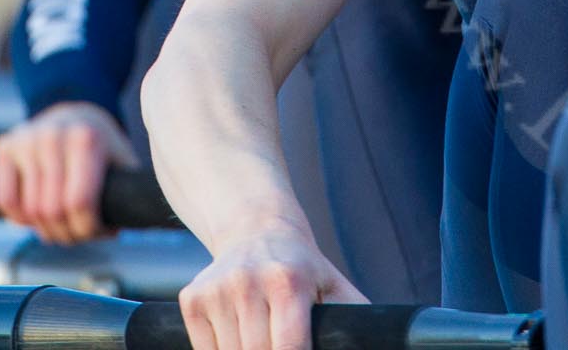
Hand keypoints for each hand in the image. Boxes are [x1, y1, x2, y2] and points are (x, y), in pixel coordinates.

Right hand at [0, 100, 136, 243]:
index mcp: (86, 139)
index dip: (89, 228)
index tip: (103, 233)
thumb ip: (130, 188)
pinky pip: (5, 201)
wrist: (74, 113)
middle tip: (81, 236)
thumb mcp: (123, 160)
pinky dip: (20, 220)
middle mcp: (53, 136)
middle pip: (53, 211)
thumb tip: (129, 222)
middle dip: (69, 234)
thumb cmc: (103, 145)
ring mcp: (25, 140)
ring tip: (63, 230)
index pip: (79, 202)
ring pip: (30, 210)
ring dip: (47, 231)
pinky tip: (37, 219)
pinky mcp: (5, 146)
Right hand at [180, 220, 363, 349]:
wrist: (256, 229)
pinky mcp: (191, 299)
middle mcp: (248, 283)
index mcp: (288, 281)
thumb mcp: (333, 285)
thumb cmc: (302, 267)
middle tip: (282, 345)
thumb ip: (352, 315)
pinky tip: (238, 335)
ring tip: (262, 338)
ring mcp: (216, 291)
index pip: (288, 348)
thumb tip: (375, 339)